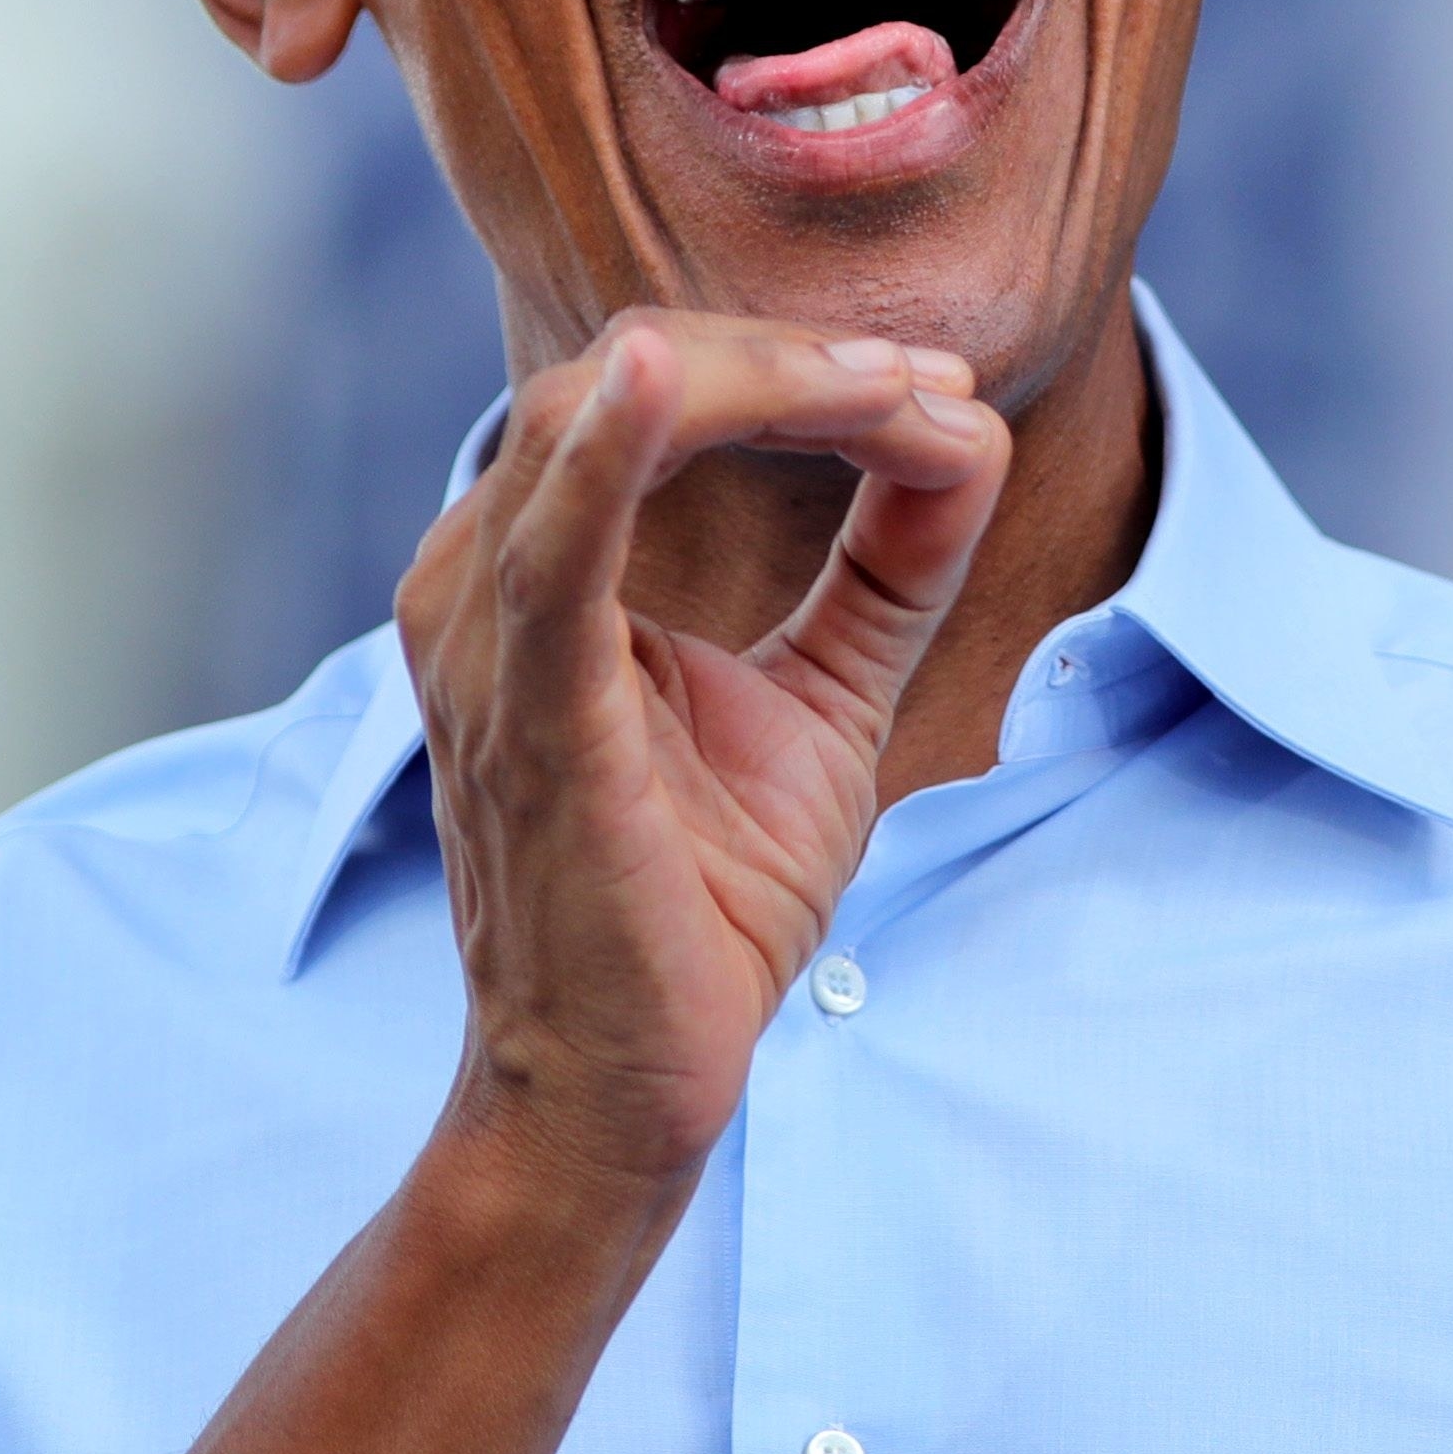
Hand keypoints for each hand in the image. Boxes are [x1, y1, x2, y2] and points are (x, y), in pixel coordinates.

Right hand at [394, 311, 1008, 1191]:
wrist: (624, 1094)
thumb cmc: (698, 900)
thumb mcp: (823, 700)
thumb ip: (889, 567)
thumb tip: (970, 433)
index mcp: (541, 563)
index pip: (662, 386)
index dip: (802, 362)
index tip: (943, 390)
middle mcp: (481, 575)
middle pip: (633, 371)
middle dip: (798, 359)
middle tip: (934, 386)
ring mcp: (484, 641)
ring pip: (596, 418)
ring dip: (761, 383)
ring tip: (897, 390)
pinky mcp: (524, 718)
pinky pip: (552, 554)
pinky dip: (611, 450)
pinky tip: (665, 377)